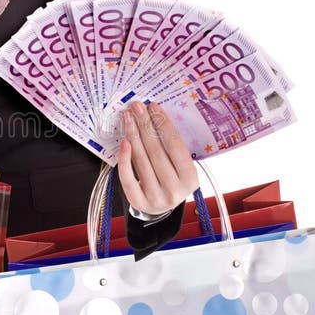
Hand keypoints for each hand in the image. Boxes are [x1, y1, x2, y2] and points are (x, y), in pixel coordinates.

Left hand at [117, 101, 198, 215]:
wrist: (162, 206)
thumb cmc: (172, 179)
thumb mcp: (181, 166)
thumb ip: (172, 147)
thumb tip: (155, 115)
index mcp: (190, 179)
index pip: (176, 147)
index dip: (164, 125)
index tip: (154, 108)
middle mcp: (174, 190)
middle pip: (156, 152)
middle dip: (145, 126)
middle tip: (137, 107)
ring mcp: (156, 198)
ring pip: (142, 161)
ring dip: (133, 135)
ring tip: (128, 118)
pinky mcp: (139, 202)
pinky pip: (128, 177)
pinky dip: (124, 159)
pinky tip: (124, 142)